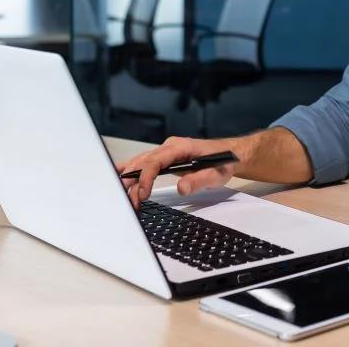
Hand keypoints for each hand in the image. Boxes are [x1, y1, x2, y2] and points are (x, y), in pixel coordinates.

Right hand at [115, 136, 238, 208]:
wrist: (230, 154)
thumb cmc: (223, 162)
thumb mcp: (217, 174)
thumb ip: (200, 180)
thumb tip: (182, 188)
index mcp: (180, 147)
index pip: (156, 161)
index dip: (147, 177)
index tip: (143, 194)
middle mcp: (169, 147)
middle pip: (144, 162)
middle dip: (133, 182)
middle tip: (130, 202)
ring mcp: (165, 151)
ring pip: (141, 163)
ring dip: (131, 180)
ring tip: (123, 197)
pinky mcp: (164, 158)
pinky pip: (144, 163)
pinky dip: (131, 170)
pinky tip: (118, 176)